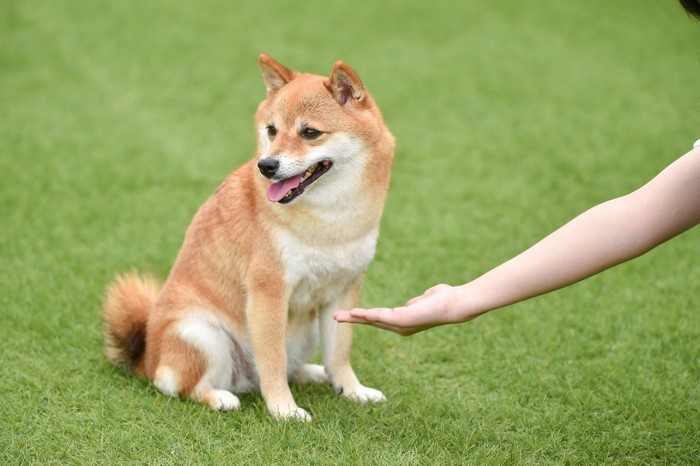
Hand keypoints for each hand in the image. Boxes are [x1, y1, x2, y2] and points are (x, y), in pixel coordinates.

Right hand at [333, 284, 469, 335]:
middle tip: (335, 318)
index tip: (350, 314)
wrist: (455, 303)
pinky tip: (355, 313)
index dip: (364, 317)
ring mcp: (401, 324)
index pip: (380, 319)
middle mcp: (401, 327)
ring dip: (354, 318)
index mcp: (404, 322)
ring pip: (373, 320)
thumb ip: (415, 303)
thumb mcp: (423, 300)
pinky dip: (366, 315)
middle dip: (353, 320)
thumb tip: (411, 303)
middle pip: (372, 322)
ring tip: (338, 317)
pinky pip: (380, 316)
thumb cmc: (443, 299)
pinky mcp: (402, 320)